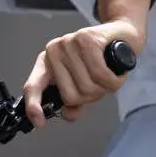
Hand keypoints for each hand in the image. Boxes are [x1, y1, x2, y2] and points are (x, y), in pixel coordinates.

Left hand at [25, 16, 144, 126]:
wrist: (122, 34)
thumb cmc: (101, 60)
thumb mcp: (85, 84)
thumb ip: (75, 102)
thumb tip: (68, 114)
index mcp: (47, 64)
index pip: (33, 86)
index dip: (33, 106)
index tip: (39, 122)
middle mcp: (53, 52)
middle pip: (70, 96)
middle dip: (91, 97)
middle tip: (99, 83)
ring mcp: (68, 43)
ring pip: (86, 87)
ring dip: (104, 88)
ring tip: (108, 75)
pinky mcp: (86, 39)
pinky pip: (99, 75)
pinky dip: (113, 80)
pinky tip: (116, 73)